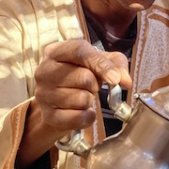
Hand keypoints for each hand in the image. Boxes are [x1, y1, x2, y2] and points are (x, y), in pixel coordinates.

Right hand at [20, 39, 131, 164]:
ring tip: (81, 96)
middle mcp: (45, 71)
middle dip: (95, 84)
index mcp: (55, 51)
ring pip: (83, 99)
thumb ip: (116, 64)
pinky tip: (81, 112)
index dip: (101, 64)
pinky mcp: (48, 116)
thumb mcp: (97, 62)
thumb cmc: (78, 77)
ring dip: (90, 100)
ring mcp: (44, 94)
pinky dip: (87, 117)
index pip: (79, 51)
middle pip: (85, 77)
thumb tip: (125, 81)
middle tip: (89, 85)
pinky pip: (79, 118)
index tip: (115, 78)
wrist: (56, 104)